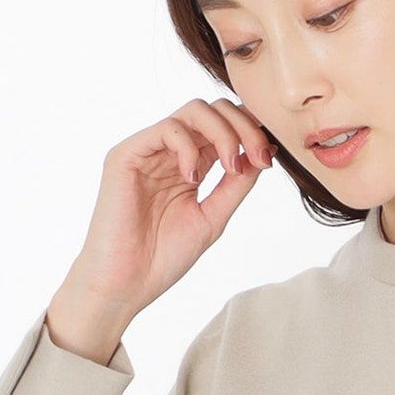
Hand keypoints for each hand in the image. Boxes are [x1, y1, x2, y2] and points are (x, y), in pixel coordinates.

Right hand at [47, 98, 277, 358]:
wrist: (126, 284)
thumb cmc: (164, 258)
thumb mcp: (213, 217)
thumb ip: (237, 185)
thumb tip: (266, 152)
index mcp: (191, 165)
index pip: (225, 128)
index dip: (251, 133)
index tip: (268, 159)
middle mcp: (169, 152)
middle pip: (213, 110)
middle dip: (244, 127)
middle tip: (259, 157)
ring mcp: (148, 150)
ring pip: (194, 111)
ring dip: (223, 134)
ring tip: (230, 167)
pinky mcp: (126, 155)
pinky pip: (167, 129)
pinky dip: (190, 148)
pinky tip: (192, 178)